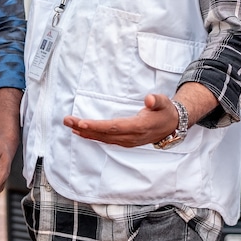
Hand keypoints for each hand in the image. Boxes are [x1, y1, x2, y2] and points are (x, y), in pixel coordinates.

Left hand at [63, 94, 178, 147]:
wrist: (173, 126)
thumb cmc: (166, 112)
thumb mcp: (165, 102)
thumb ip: (157, 100)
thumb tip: (149, 99)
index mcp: (139, 127)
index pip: (114, 127)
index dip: (97, 126)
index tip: (81, 123)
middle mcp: (131, 137)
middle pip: (104, 134)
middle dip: (84, 128)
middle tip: (67, 121)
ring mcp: (128, 141)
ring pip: (103, 139)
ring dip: (86, 133)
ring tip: (70, 126)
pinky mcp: (126, 141)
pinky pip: (106, 140)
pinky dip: (93, 136)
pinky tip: (83, 132)